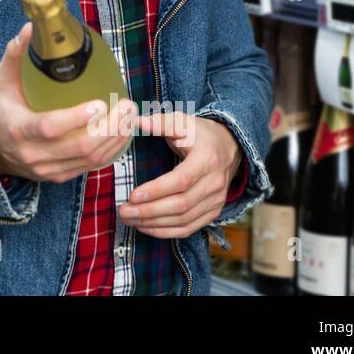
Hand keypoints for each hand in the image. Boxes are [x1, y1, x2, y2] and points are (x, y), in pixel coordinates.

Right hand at [0, 21, 138, 182]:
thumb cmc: (3, 107)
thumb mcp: (2, 80)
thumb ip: (16, 54)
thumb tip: (32, 28)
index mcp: (19, 129)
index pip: (50, 127)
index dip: (76, 118)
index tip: (99, 103)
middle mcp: (34, 154)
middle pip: (79, 147)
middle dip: (109, 128)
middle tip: (126, 105)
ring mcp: (48, 169)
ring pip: (90, 159)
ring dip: (116, 139)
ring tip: (130, 116)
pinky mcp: (59, 176)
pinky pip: (90, 167)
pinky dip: (111, 151)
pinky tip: (122, 133)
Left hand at [118, 113, 242, 238]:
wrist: (229, 147)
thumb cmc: (200, 134)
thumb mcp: (183, 122)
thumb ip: (160, 123)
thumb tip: (137, 121)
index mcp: (207, 160)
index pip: (181, 181)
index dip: (157, 190)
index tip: (133, 195)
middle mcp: (214, 183)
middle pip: (181, 205)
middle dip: (150, 211)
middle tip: (124, 211)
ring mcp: (215, 200)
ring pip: (184, 220)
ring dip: (154, 223)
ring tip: (129, 219)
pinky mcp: (213, 212)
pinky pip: (189, 228)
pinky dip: (166, 232)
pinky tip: (146, 227)